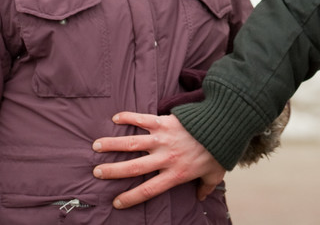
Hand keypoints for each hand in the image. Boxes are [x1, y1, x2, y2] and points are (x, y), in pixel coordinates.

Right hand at [92, 112, 225, 208]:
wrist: (223, 124)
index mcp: (175, 174)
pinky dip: (128, 117)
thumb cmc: (219, 150)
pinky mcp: (163, 121)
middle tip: (97, 172)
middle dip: (112, 171)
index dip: (131, 198)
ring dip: (112, 144)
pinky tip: (116, 118)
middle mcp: (165, 158)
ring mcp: (162, 138)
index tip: (117, 202)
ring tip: (96, 146)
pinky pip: (142, 119)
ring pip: (131, 143)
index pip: (148, 190)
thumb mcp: (215, 173)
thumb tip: (201, 197)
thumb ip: (206, 186)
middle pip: (133, 168)